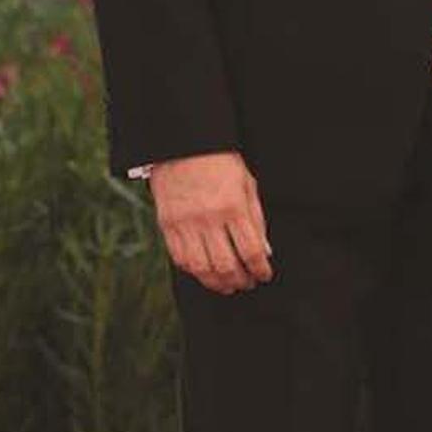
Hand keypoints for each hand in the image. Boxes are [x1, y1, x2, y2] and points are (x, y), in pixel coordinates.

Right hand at [149, 151, 273, 293]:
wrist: (183, 146)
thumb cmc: (220, 163)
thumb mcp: (247, 185)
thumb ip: (256, 219)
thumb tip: (265, 251)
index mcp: (233, 207)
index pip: (251, 250)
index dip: (260, 269)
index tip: (264, 275)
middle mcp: (208, 218)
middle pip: (226, 265)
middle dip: (240, 280)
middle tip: (246, 283)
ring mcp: (185, 223)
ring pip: (201, 267)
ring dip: (217, 283)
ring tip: (227, 285)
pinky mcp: (167, 225)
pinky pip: (180, 258)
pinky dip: (194, 271)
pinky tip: (204, 272)